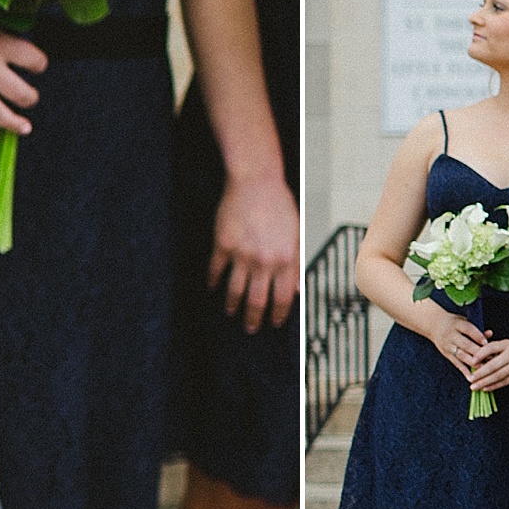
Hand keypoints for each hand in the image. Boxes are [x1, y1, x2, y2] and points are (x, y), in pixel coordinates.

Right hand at [209, 174, 298, 331]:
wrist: (256, 181)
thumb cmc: (278, 204)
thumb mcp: (296, 235)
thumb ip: (296, 263)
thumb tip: (296, 289)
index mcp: (285, 259)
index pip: (283, 298)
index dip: (279, 314)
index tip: (275, 322)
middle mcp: (264, 261)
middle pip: (257, 301)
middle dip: (254, 319)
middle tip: (251, 327)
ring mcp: (242, 254)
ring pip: (235, 290)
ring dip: (232, 305)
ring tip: (231, 311)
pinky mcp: (223, 244)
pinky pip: (215, 270)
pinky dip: (212, 282)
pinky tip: (212, 287)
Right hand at [427, 311, 488, 376]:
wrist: (435, 325)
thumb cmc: (455, 324)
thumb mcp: (464, 321)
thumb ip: (477, 329)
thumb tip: (490, 334)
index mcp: (457, 324)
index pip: (468, 329)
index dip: (478, 336)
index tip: (487, 343)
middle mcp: (451, 335)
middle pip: (465, 344)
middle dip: (478, 352)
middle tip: (490, 358)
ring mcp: (448, 345)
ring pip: (461, 355)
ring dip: (473, 363)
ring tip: (485, 368)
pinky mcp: (447, 354)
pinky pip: (456, 363)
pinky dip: (464, 371)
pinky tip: (472, 378)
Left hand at [466, 334, 508, 393]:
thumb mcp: (506, 344)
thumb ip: (492, 348)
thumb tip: (475, 356)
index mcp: (507, 345)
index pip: (492, 348)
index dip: (481, 354)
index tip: (471, 361)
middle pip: (494, 365)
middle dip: (480, 373)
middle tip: (470, 378)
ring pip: (498, 376)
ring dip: (485, 382)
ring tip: (474, 386)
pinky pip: (504, 382)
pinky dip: (494, 386)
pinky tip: (484, 389)